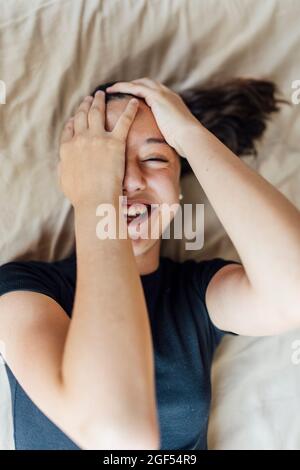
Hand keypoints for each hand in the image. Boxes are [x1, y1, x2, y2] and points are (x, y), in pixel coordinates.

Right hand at [58, 92, 138, 207]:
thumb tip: (62, 163)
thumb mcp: (64, 181)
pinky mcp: (115, 142)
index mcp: (67, 148)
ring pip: (97, 112)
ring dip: (100, 101)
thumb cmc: (80, 197)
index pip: (70, 128)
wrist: (95, 200)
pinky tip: (134, 102)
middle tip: (90, 98)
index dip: (74, 119)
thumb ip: (62, 168)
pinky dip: (130, 109)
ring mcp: (97, 138)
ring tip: (102, 94)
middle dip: (86, 104)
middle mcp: (80, 139)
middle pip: (82, 116)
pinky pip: (124, 121)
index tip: (77, 114)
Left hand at [106, 78, 199, 155]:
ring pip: (139, 83)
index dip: (141, 94)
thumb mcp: (172, 135)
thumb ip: (164, 133)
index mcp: (172, 103)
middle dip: (132, 86)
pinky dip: (123, 87)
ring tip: (110, 89)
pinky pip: (135, 87)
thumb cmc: (183, 142)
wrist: (190, 137)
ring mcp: (163, 93)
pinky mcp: (157, 96)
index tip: (130, 99)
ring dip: (124, 85)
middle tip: (117, 90)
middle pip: (146, 83)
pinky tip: (112, 90)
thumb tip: (159, 144)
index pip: (154, 93)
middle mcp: (168, 94)